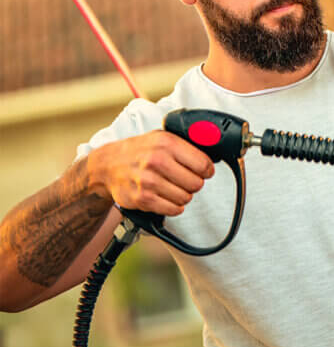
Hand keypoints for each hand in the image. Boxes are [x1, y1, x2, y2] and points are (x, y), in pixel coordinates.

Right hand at [87, 130, 214, 215]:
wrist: (107, 165)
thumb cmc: (138, 151)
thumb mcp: (162, 137)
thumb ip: (186, 144)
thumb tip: (213, 152)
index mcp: (166, 143)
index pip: (204, 165)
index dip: (206, 170)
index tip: (202, 171)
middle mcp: (157, 161)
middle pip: (196, 184)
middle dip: (193, 183)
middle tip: (182, 179)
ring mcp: (148, 181)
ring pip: (186, 198)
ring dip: (182, 195)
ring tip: (170, 186)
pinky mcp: (142, 199)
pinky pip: (173, 209)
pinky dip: (173, 206)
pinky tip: (164, 196)